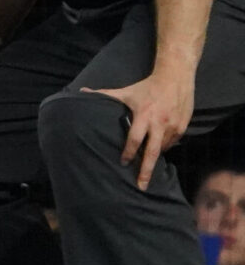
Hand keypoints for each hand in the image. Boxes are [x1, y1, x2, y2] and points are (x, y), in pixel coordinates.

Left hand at [84, 70, 194, 188]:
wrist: (176, 78)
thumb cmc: (147, 87)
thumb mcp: (126, 91)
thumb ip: (104, 94)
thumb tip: (82, 91)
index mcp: (144, 116)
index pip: (135, 139)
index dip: (128, 152)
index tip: (123, 163)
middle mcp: (160, 124)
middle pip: (152, 152)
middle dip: (146, 171)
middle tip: (141, 186)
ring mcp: (173, 127)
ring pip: (163, 149)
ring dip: (155, 159)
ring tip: (148, 169)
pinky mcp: (183, 128)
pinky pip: (172, 143)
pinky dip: (165, 148)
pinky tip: (158, 151)